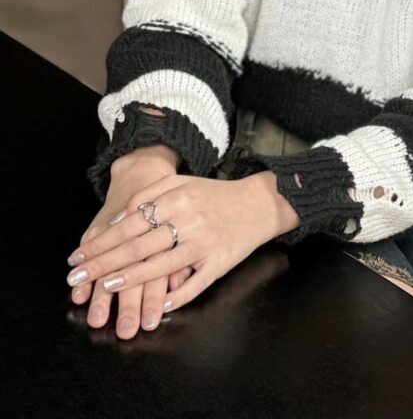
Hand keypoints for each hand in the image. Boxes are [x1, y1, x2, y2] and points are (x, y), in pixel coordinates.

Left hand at [65, 171, 293, 330]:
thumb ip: (150, 195)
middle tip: (77, 277)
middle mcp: (189, 221)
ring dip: (130, 279)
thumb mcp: (182, 182)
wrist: (258, 204)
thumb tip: (118, 220)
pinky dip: (175, 297)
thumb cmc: (213, 195)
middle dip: (103, 264)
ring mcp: (204, 244)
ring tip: (105, 287)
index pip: (129, 224)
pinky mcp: (219, 264)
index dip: (101, 242)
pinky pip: (194, 285)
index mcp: (177, 198)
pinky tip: (156, 307)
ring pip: (161, 267)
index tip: (77, 257)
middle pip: (139, 246)